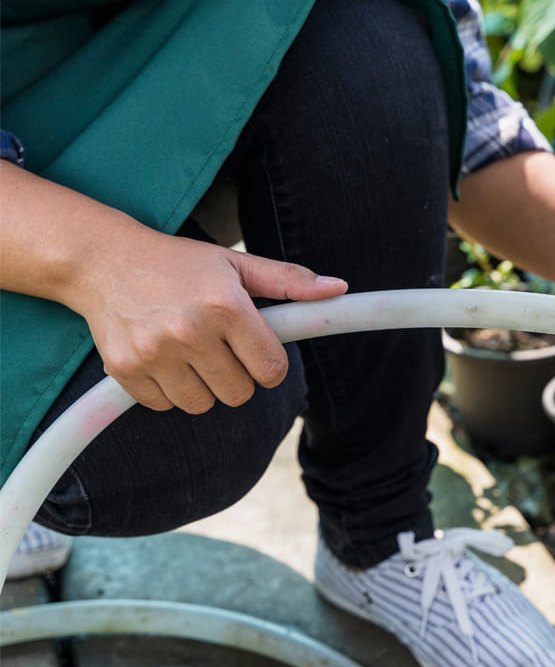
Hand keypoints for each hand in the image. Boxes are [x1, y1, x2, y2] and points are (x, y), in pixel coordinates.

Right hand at [75, 230, 346, 413]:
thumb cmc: (181, 263)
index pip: (271, 370)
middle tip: (221, 349)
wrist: (104, 260)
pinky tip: (164, 359)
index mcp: (226, 306)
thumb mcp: (237, 263)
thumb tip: (338, 289)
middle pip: (240, 394)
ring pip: (203, 405)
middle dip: (238, 377)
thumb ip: (289, 281)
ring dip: (204, 387)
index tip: (257, 352)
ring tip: (192, 353)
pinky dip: (169, 391)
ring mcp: (154, 353)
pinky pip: (165, 406)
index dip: (269, 366)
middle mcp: (190, 331)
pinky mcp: (125, 369)